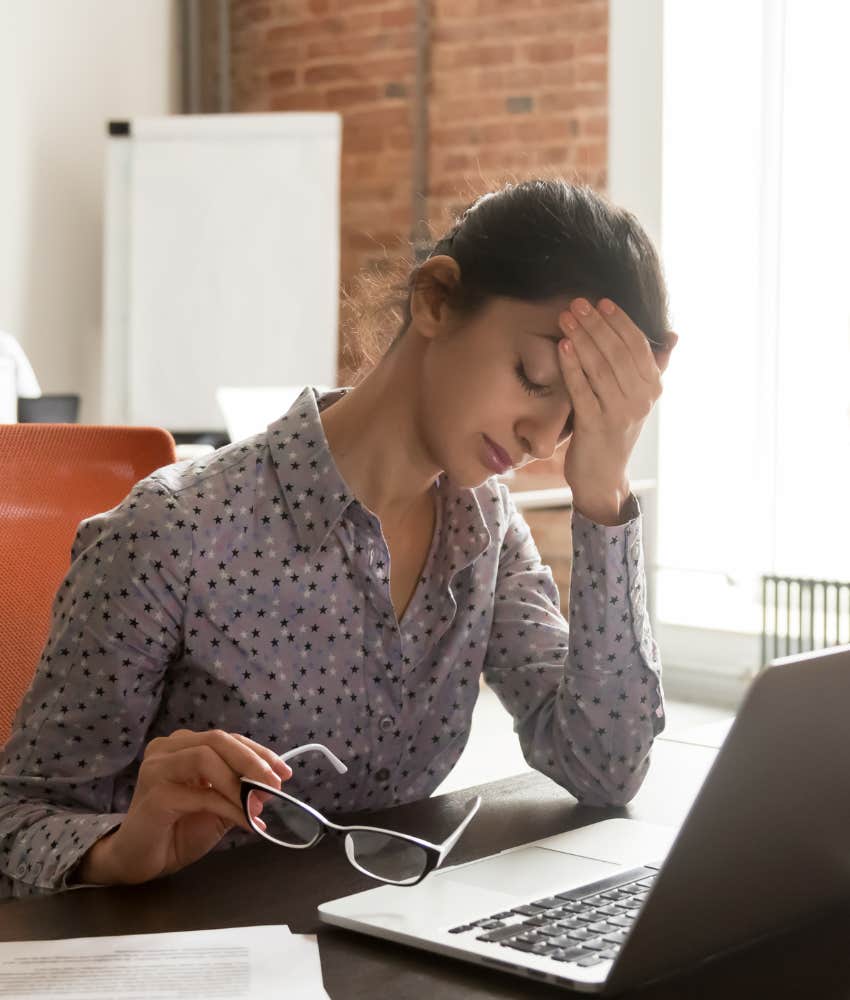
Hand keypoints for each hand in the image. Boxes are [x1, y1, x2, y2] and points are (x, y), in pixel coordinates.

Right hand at [78, 729, 291, 884]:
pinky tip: (246, 822)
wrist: (137, 861)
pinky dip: (230, 807)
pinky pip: (201, 794)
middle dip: (253, 761)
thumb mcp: (217, 807)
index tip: (284, 772)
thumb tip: (271, 786)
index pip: (228, 739)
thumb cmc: (176, 831)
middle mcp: (167, 748)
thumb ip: (239, 792)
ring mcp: (157, 768)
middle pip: (218, 740)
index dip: (259, 753)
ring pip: (207, 758)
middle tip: (275, 785)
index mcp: (183, 745)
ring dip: (239, 782)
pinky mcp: (155, 795)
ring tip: (258, 805)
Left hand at [557, 297, 676, 524]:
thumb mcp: (638, 398)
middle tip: (577, 303)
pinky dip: (572, 366)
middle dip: (596, 324)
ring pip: (599, 367)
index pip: (638, 346)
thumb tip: (672, 336)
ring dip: (582, 339)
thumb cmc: (616, 431)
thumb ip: (653, 366)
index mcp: (652, 388)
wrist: (603, 476)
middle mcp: (641, 400)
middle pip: (617, 353)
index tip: (601, 302)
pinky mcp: (596, 426)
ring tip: (566, 318)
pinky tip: (562, 346)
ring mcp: (619, 413)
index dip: (620, 322)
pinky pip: (582, 389)